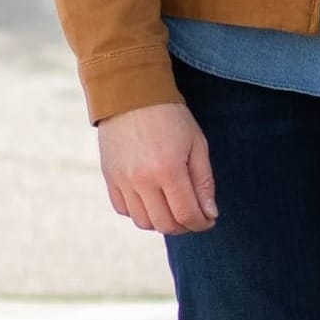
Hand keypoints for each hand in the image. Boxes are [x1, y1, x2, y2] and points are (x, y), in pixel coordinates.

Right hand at [97, 101, 217, 234]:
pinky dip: (140, 212)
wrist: (131, 94)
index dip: (201, 223)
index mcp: (168, 170)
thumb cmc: (171, 117)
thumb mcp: (197, 144)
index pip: (187, 214)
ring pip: (143, 222)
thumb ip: (204, 182)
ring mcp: (122, 180)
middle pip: (165, 224)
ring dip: (162, 222)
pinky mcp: (109, 177)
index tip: (209, 219)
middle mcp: (142, 180)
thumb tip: (210, 214)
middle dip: (184, 226)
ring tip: (173, 208)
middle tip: (194, 216)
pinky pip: (124, 210)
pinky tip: (152, 200)